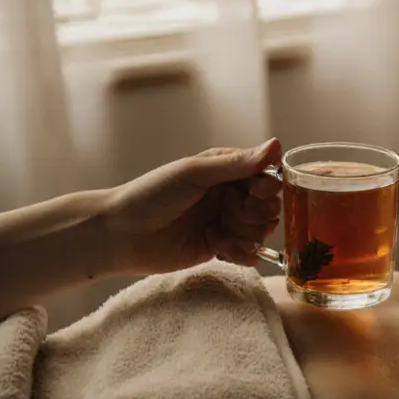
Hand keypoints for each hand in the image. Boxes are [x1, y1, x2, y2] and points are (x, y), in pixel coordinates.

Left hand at [103, 139, 283, 274]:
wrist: (120, 236)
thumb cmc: (151, 196)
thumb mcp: (194, 173)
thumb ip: (237, 163)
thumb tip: (277, 144)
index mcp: (225, 171)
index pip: (267, 177)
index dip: (266, 189)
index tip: (251, 194)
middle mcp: (229, 195)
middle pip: (269, 207)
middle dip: (255, 215)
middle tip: (229, 214)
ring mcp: (226, 222)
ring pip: (261, 232)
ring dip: (244, 235)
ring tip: (217, 233)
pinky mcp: (220, 248)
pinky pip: (249, 254)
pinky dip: (239, 254)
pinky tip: (217, 249)